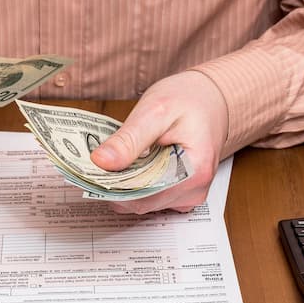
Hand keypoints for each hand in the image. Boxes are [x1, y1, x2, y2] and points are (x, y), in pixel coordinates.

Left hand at [90, 70, 227, 213]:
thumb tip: (101, 162)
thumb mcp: (155, 110)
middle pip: (142, 203)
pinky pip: (151, 198)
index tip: (92, 172)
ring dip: (125, 186)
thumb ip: (129, 139)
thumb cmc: (188, 100)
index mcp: (194, 171)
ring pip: (144, 203)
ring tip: (119, 159)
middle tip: (100, 162)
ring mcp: (189, 195)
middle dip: (117, 187)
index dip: (114, 187)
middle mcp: (195, 190)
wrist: (211, 98)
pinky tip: (131, 166)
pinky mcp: (181, 193)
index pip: (144, 197)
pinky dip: (135, 185)